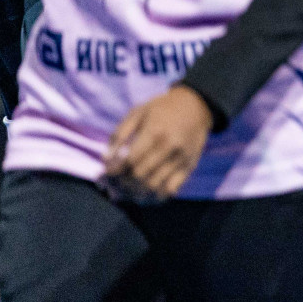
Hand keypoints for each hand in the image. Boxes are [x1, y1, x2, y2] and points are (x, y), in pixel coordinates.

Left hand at [103, 84, 213, 202]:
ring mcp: (181, 158)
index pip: (130, 160)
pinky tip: (149, 191)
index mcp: (155, 131)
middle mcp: (169, 146)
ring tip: (129, 188)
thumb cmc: (162, 108)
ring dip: (137, 191)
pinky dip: (157, 194)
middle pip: (140, 175)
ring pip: (154, 185)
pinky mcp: (190, 166)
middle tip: (117, 181)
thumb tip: (105, 160)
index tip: (108, 172)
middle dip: (124, 181)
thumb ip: (120, 134)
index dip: (115, 170)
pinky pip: (172, 189)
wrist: (197, 106)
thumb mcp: (138, 112)